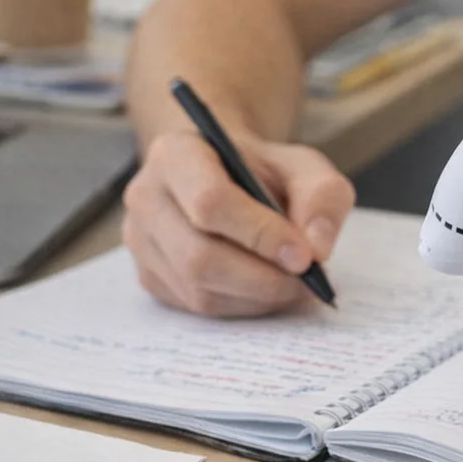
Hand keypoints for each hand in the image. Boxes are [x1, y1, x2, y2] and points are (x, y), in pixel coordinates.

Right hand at [123, 129, 353, 316]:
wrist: (226, 174)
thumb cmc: (263, 169)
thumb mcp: (302, 165)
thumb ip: (321, 195)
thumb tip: (318, 248)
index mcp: (176, 154)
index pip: (210, 201)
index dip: (260, 233)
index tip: (305, 256)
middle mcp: (146, 198)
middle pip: (198, 255)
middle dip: (262, 276)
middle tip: (307, 280)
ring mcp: (141, 242)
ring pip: (197, 288)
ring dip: (256, 296)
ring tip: (295, 284)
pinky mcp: (150, 276)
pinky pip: (196, 306)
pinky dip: (242, 305)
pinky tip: (269, 289)